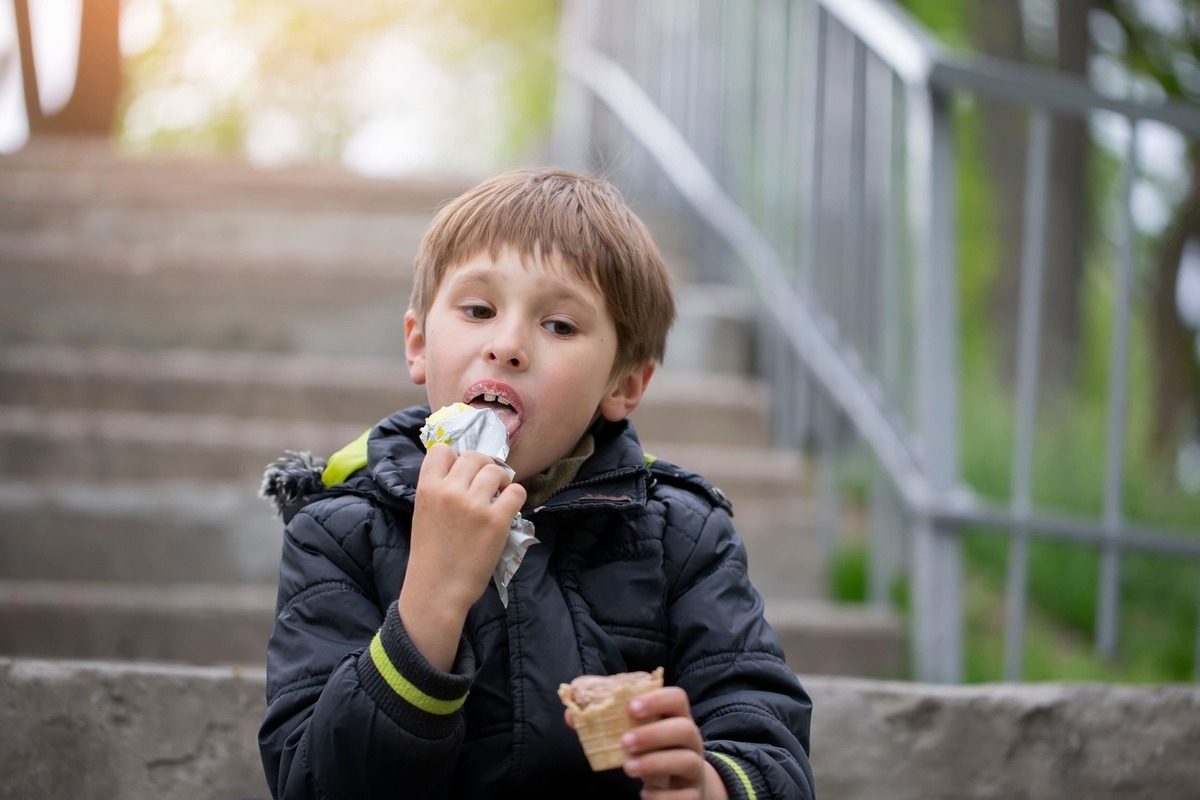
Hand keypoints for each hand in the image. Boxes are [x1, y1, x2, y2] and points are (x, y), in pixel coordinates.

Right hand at [399, 444, 525, 669]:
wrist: (437, 590)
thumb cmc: (430, 555)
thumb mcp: (423, 514)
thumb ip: (439, 490)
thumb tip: (464, 470)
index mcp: (427, 488)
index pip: (442, 449)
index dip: (455, 459)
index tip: (461, 474)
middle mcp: (450, 491)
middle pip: (474, 456)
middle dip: (483, 467)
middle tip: (486, 485)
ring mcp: (474, 505)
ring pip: (496, 470)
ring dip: (500, 481)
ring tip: (498, 496)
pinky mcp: (496, 520)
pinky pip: (516, 491)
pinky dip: (515, 497)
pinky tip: (507, 509)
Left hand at [564, 687, 729, 799]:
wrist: (682, 786)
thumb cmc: (653, 751)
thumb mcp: (635, 734)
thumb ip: (606, 722)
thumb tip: (571, 716)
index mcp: (676, 717)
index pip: (677, 698)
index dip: (656, 699)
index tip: (630, 707)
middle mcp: (691, 740)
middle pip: (684, 729)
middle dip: (653, 734)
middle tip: (624, 742)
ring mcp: (695, 768)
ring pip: (686, 761)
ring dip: (655, 763)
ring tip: (627, 767)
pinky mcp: (693, 794)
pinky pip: (684, 796)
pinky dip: (663, 797)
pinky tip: (644, 794)